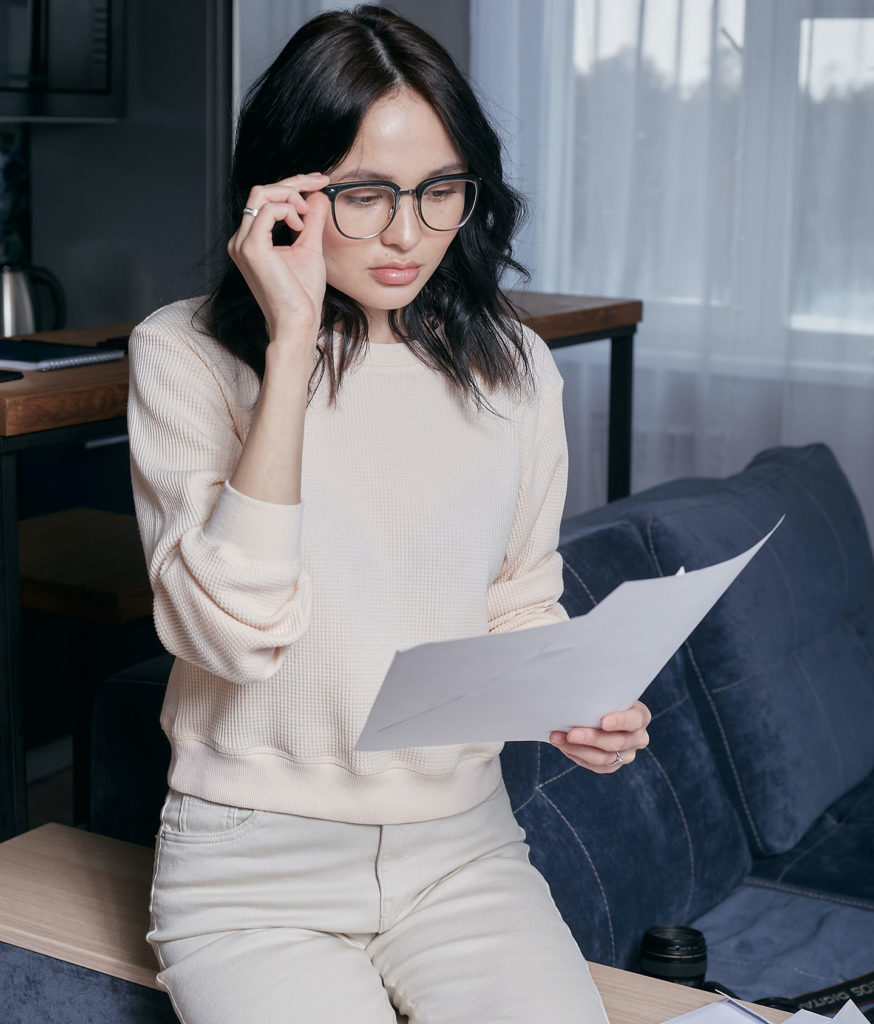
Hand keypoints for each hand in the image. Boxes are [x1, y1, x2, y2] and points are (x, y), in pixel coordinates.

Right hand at [227, 172, 330, 344]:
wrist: (297, 322)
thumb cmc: (301, 295)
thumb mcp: (309, 248)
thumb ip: (312, 221)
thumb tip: (317, 196)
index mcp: (251, 239)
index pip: (266, 199)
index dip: (293, 185)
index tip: (319, 182)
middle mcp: (241, 239)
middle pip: (262, 191)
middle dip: (294, 182)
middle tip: (321, 182)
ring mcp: (242, 243)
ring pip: (261, 194)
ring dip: (291, 194)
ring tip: (308, 215)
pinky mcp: (251, 248)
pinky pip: (268, 210)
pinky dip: (288, 210)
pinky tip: (301, 227)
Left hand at [549, 700, 651, 772]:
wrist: (599, 711)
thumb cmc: (601, 696)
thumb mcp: (606, 690)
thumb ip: (598, 690)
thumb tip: (576, 680)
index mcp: (641, 716)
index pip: (634, 720)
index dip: (620, 721)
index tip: (602, 721)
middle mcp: (639, 738)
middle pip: (616, 742)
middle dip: (591, 738)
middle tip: (571, 733)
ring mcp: (627, 755)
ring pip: (603, 758)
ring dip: (577, 749)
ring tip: (556, 738)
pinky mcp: (613, 766)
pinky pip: (595, 766)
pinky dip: (576, 756)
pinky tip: (562, 746)